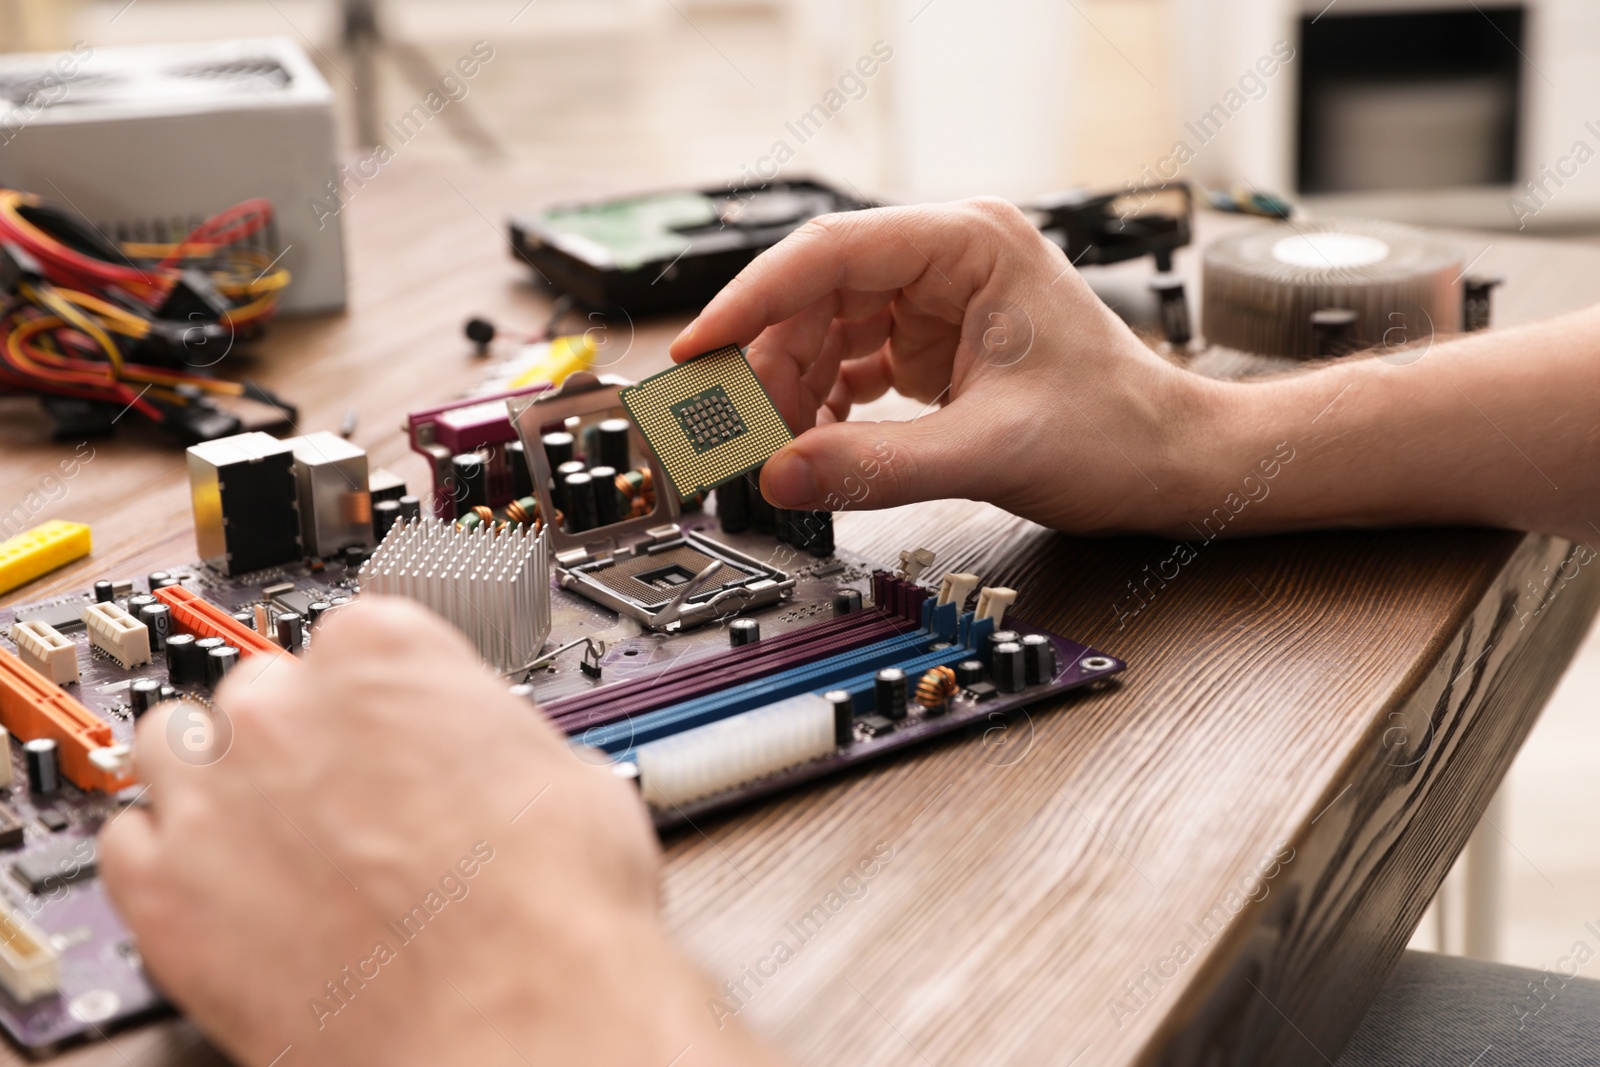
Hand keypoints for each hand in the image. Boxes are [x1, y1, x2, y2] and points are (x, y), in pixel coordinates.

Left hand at [100, 599, 785, 1066]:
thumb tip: (493, 757)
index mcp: (385, 651)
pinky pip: (128, 844)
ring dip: (213, 782)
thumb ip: (493, 738)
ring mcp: (213, 793)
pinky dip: (166, 864)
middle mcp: (286, 704)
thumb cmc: (549, 909)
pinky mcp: (161, 890)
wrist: (512, 1020)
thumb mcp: (566, 772)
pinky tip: (224, 894)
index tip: (379, 727)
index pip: (352, 633)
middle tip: (340, 800)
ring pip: (170, 748)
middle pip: (259, 689)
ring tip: (266, 838)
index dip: (372, 695)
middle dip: (295, 739)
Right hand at [669, 198, 1226, 533]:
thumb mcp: (991, 451)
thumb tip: (780, 476)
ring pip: (826, 333)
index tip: (699, 350)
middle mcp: (947, 261)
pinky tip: (809, 444)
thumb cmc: (1117, 432)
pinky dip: (822, 408)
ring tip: (768, 446)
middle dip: (769, 364)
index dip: (751, 301)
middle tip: (725, 426)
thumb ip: (878, 467)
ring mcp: (937, 304)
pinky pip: (850, 367)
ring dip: (791, 391)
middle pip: (818, 296)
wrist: (1170, 463)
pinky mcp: (932, 347)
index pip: (830, 253)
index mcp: (970, 245)